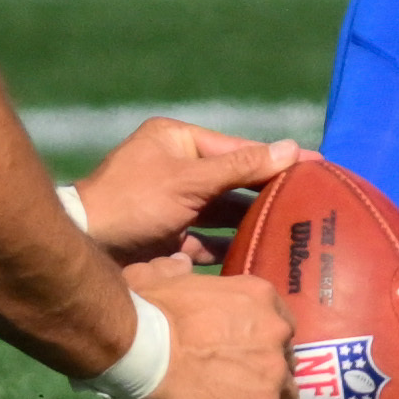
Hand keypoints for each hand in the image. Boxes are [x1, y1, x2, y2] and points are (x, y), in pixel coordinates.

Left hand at [70, 116, 299, 261]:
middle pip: (232, 181)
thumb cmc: (131, 203)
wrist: (82, 250)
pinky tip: (256, 257)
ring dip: (250, 224)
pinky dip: (227, 249)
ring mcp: (169, 205)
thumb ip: (241, 167)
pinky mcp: (165, 238)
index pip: (238, 148)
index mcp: (176, 141)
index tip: (317, 164)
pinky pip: (205, 241)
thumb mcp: (190, 181)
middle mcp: (174, 169)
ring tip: (291, 234)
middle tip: (312, 203)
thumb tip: (291, 149)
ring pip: (221, 213)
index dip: (277, 158)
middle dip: (267, 194)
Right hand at [122, 261, 298, 398]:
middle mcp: (277, 333)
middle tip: (234, 390)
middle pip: (286, 363)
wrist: (140, 350)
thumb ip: (176, 272)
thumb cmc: (144, 311)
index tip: (237, 363)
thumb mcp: (161, 276)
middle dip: (266, 378)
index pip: (278, 328)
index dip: (261, 349)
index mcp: (260, 298)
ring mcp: (274, 374)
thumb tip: (176, 265)